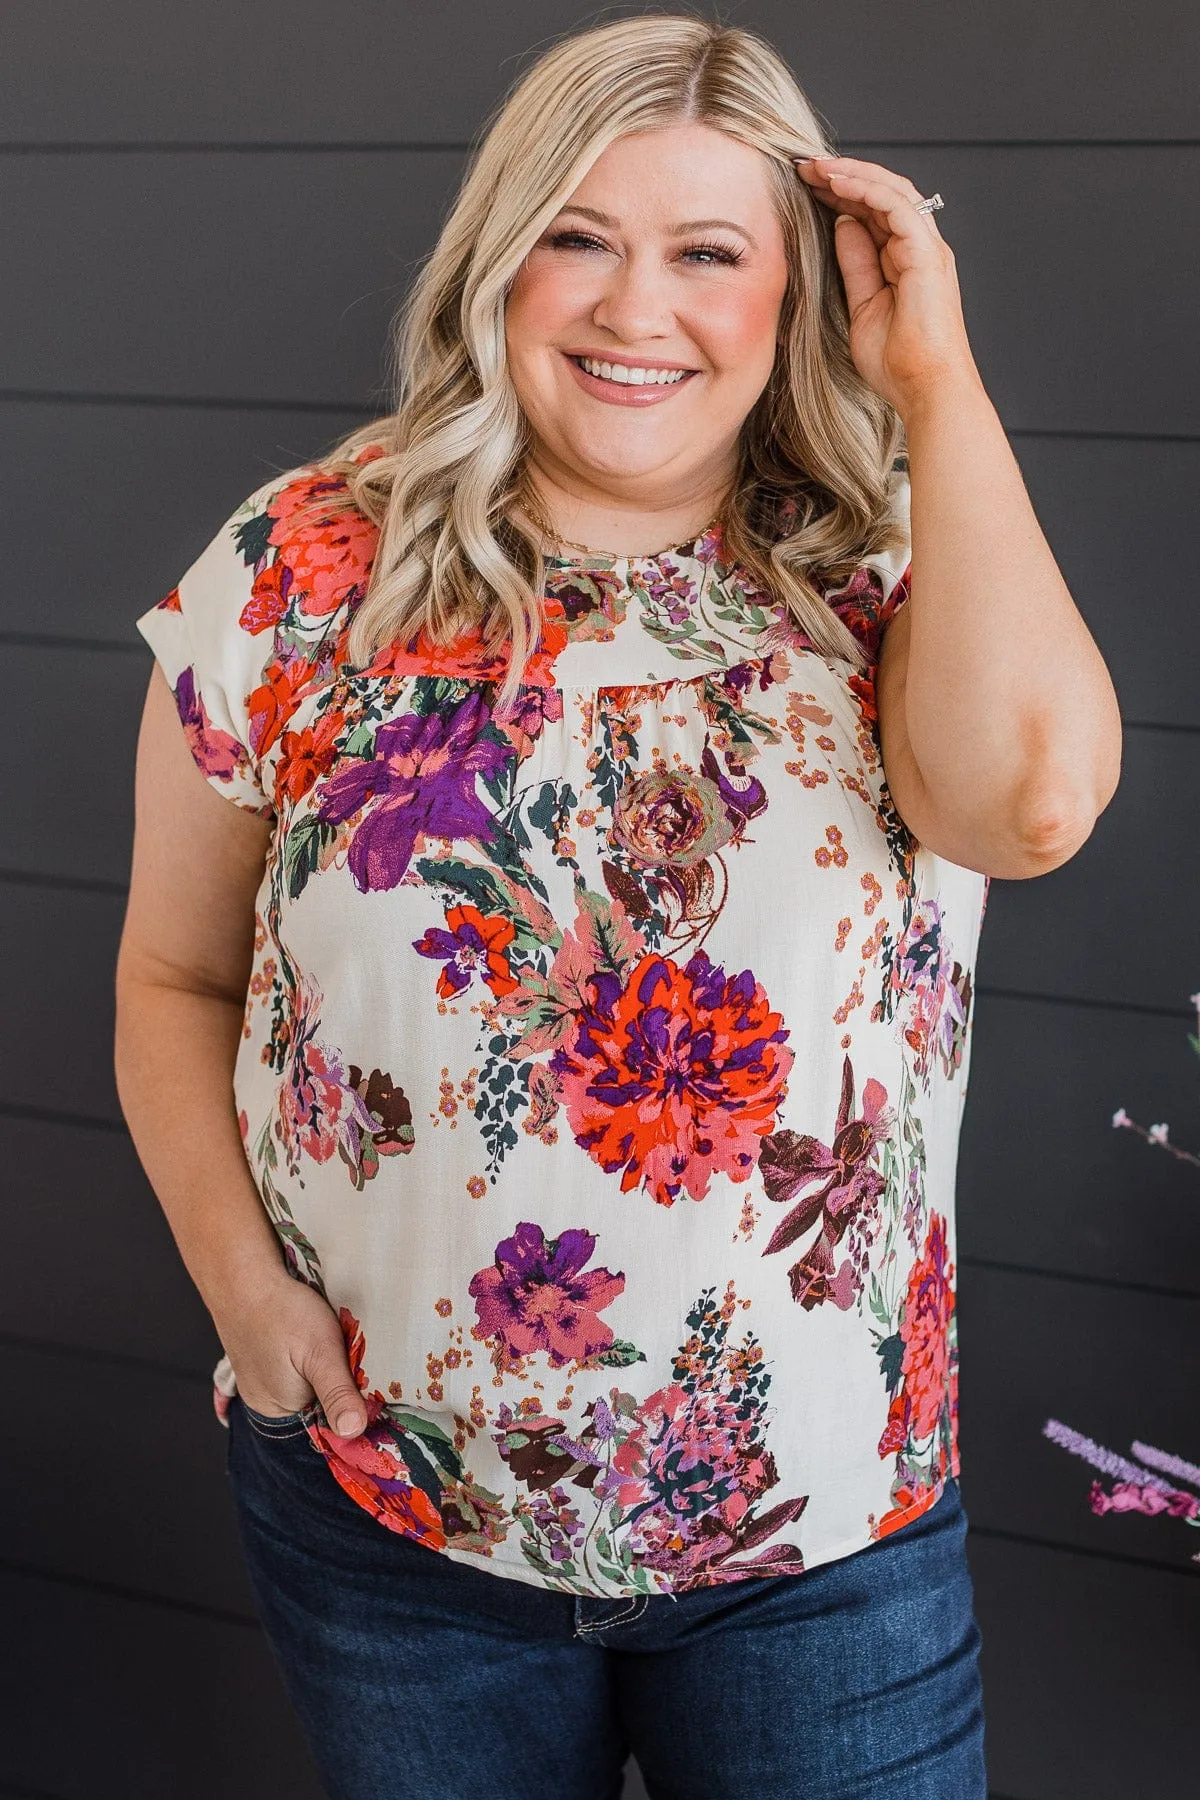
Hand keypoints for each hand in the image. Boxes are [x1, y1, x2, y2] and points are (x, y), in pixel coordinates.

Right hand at [212, 1272, 368, 1437]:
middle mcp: (268, 1404)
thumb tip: (355, 1432)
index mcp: (280, 1412)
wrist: (243, 1275)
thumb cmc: (282, 1311)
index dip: (350, 1404)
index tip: (370, 1382)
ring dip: (325, 1368)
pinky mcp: (263, 1359)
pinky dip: (309, 1356)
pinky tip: (312, 1337)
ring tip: (331, 1343)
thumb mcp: (320, 1353)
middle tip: (349, 1354)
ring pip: (308, 1384)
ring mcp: (262, 1381)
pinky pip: (294, 1369)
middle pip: (318, 1405)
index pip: (327, 1423)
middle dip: (339, 1385)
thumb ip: (337, 1394)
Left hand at [795, 154, 980, 418]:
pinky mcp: (927, 254)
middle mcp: (920, 248)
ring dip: (851, 174)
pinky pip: (896, 206)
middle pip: (881, 194)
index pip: (873, 213)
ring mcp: (926, 248)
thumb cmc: (897, 364)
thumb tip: (841, 224)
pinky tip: (835, 182)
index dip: (840, 194)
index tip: (805, 186)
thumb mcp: (861, 306)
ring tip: (815, 166)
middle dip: (842, 176)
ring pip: (890, 191)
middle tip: (804, 166)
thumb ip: (854, 264)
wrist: (925, 388)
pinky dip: (865, 189)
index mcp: (906, 260)